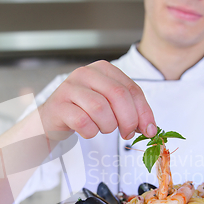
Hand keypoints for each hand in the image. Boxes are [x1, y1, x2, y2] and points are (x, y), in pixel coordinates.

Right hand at [38, 60, 156, 139]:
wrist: (53, 118)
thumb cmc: (84, 110)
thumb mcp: (110, 105)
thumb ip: (130, 111)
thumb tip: (149, 128)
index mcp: (103, 69)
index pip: (132, 89)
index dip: (144, 112)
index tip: (149, 130)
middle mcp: (86, 73)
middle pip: (118, 95)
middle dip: (128, 120)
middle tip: (127, 133)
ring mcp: (70, 87)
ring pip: (100, 108)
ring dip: (107, 126)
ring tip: (103, 128)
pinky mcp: (58, 105)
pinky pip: (82, 121)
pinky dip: (90, 132)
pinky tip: (88, 130)